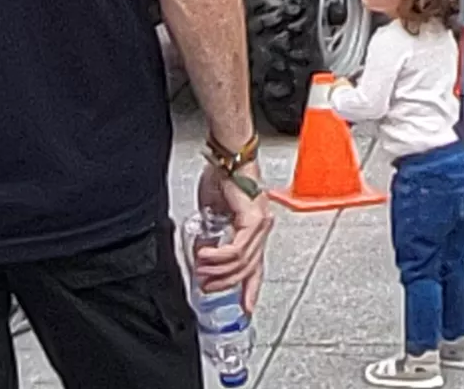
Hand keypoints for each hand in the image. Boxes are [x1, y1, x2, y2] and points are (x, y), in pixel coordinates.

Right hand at [192, 162, 272, 298]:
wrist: (225, 155)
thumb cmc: (222, 176)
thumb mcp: (215, 213)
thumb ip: (213, 234)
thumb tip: (204, 255)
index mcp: (255, 228)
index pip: (257, 267)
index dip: (250, 289)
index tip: (245, 308)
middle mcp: (262, 227)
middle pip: (248, 269)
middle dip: (224, 282)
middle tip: (205, 285)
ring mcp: (260, 223)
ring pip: (241, 261)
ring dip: (217, 269)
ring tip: (200, 269)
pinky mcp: (252, 218)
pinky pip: (236, 248)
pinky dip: (219, 256)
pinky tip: (205, 256)